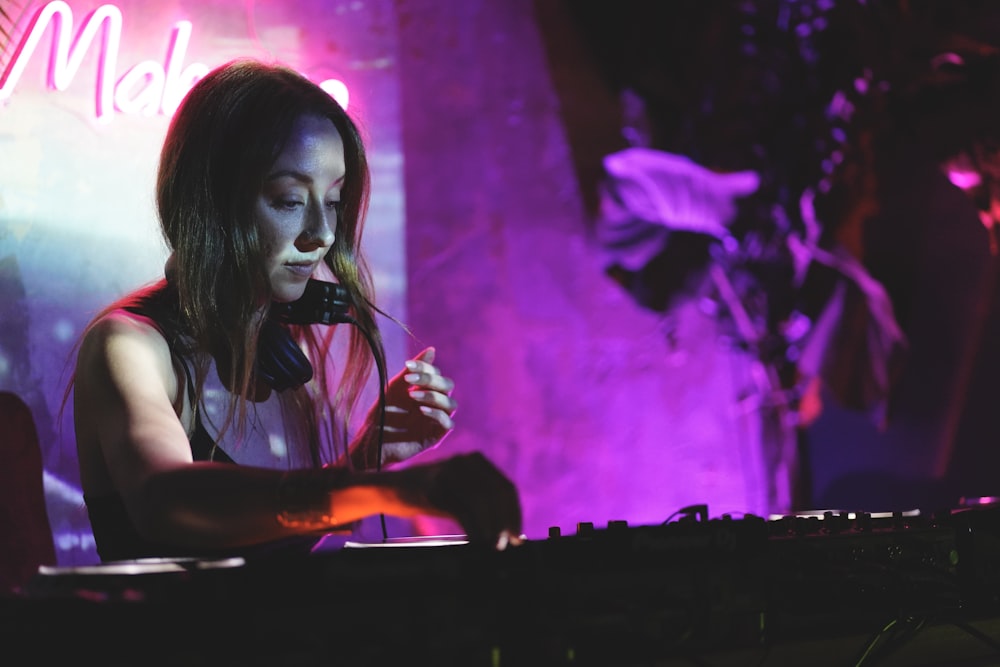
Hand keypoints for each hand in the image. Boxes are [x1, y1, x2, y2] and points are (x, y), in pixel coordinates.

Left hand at [359, 347, 457, 466]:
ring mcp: (436, 420)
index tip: (407, 366)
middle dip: (431, 380)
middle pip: (448, 386)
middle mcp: (434, 404)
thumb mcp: (396, 387)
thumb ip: (414, 370)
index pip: (436, 374)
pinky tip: (421, 410)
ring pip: (451, 404)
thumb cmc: (383, 413)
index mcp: (426, 390)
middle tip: (410, 380)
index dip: (425, 368)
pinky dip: (437, 414)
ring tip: (413, 396)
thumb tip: (432, 349)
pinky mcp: (436, 436)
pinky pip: (448, 423)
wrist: (372, 440)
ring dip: (433, 396)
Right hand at [396, 452, 522, 548]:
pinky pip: (461, 508)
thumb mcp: (460, 492)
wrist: (392, 488)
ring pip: (481, 501)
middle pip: (497, 494)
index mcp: (476, 461)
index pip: (506, 488)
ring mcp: (449, 471)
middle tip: (507, 543)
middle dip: (505, 522)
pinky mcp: (435, 485)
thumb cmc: (429, 495)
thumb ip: (481, 503)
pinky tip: (475, 540)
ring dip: (490, 527)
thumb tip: (505, 531)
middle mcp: (466, 462)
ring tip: (493, 545)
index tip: (518, 536)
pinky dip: (473, 527)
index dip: (514, 514)